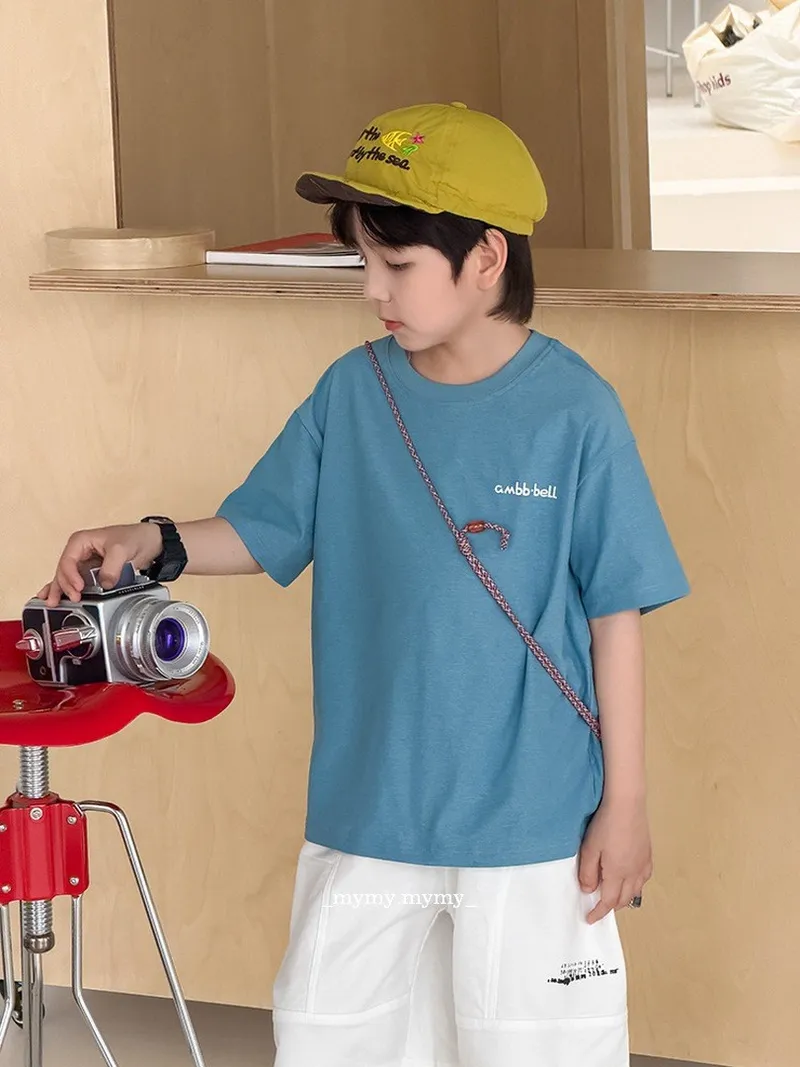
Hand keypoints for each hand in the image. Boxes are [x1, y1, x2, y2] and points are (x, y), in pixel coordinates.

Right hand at [37, 523, 163, 606]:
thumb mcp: (122, 550)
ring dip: (60, 590)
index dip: (71, 576)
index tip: (79, 588)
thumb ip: (111, 568)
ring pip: (66, 578)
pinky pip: (76, 582)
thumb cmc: (134, 537)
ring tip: (53, 603)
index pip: (68, 561)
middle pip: (63, 571)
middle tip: (72, 599)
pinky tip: (56, 598)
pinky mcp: (92, 572)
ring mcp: (85, 563)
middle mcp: (79, 552)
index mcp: (81, 541)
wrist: (150, 541)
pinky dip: (66, 589)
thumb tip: (104, 584)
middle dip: (63, 586)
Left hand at [578, 797, 652, 924]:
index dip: (598, 912)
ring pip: (636, 890)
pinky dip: (636, 885)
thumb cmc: (606, 824)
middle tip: (599, 906)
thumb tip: (588, 890)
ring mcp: (643, 863)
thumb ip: (588, 872)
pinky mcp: (648, 854)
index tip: (589, 919)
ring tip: (613, 894)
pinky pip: (644, 878)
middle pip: (624, 899)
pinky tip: (629, 878)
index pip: (608, 902)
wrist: (627, 804)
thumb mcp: (589, 848)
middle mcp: (634, 872)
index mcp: (618, 873)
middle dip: (611, 907)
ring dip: (624, 897)